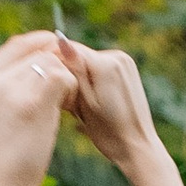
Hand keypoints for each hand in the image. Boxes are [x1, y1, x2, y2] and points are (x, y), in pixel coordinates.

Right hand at [0, 29, 76, 185]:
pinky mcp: (33, 102)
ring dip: (66, 81)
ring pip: (52, 63)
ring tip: (65, 107)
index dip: (41, 46)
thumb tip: (36, 85)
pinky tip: (68, 112)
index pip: (16, 46)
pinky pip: (63, 79)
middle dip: (59, 66)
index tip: (59, 58)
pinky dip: (71, 92)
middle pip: (38, 52)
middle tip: (68, 92)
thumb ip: (6, 97)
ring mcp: (11, 88)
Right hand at [65, 43, 168, 178]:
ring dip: (82, 78)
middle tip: (70, 102)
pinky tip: (97, 101)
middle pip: (81, 56)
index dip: (56, 64)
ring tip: (84, 105)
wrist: (137, 146)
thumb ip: (73, 70)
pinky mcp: (129, 70)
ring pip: (91, 63)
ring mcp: (126, 62)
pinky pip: (102, 68)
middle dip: (71, 73)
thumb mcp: (84, 103)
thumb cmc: (108, 131)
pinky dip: (94, 80)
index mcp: (106, 64)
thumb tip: (60, 39)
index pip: (71, 50)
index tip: (49, 83)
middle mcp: (118, 56)